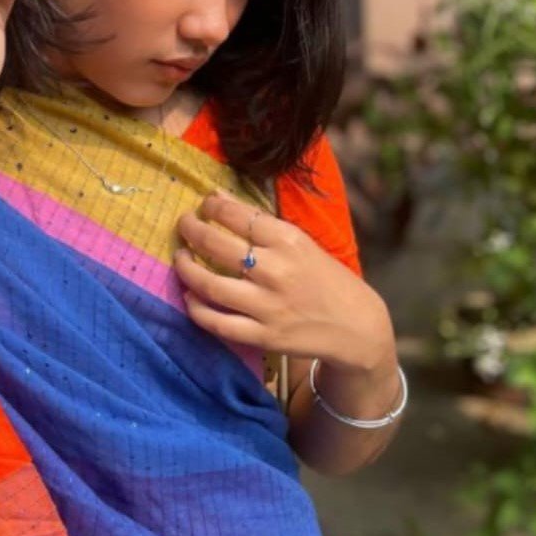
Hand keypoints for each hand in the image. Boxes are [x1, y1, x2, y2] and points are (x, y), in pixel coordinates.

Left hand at [173, 187, 394, 376]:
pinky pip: (218, 322)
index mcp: (289, 242)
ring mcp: (268, 307)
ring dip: (186, 268)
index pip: (239, 216)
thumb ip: (263, 226)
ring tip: (180, 257)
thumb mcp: (302, 243)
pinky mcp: (263, 336)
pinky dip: (197, 309)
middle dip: (192, 230)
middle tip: (183, 225)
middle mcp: (276, 271)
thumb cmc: (325, 278)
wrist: (356, 326)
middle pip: (217, 246)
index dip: (213, 206)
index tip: (204, 203)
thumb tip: (218, 198)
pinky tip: (189, 296)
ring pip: (210, 286)